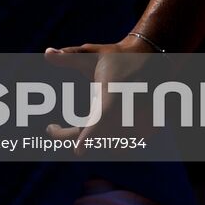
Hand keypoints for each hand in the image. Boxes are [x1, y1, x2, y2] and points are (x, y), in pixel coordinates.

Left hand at [41, 35, 163, 152]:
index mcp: (113, 92)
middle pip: (98, 137)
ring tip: (74, 127)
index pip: (102, 119)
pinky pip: (123, 144)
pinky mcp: (148, 131)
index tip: (78, 151)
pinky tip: (100, 127)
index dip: (91, 136)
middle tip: (52, 129)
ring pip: (111, 144)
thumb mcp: (93, 53)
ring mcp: (141, 122)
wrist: (158, 61)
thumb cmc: (119, 57)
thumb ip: (69, 56)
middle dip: (72, 136)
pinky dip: (109, 140)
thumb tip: (47, 53)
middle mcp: (129, 110)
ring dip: (93, 139)